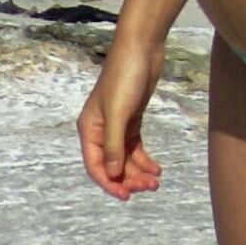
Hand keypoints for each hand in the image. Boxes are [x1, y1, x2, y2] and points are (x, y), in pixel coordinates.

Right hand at [77, 41, 164, 200]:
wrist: (142, 49)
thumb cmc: (125, 77)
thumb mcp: (119, 113)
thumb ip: (114, 145)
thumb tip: (113, 174)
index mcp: (89, 129)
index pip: (95, 166)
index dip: (109, 183)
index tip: (127, 196)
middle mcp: (100, 130)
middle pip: (112, 165)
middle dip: (129, 179)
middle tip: (150, 187)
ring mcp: (116, 125)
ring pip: (125, 158)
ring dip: (139, 172)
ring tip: (156, 180)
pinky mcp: (132, 119)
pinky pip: (135, 148)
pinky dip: (144, 160)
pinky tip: (156, 168)